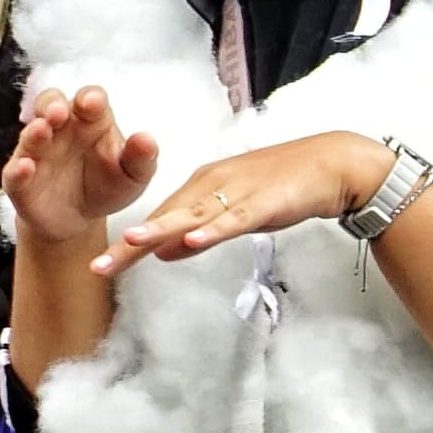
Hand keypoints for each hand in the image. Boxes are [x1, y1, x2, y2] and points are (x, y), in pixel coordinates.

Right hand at [0, 86, 160, 244]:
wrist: (81, 218)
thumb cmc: (109, 185)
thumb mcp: (133, 174)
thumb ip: (141, 157)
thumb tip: (147, 138)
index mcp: (91, 122)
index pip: (89, 99)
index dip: (90, 98)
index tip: (94, 103)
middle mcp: (60, 131)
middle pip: (50, 104)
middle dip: (53, 104)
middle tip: (60, 111)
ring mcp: (37, 153)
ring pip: (30, 134)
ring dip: (34, 131)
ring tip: (43, 129)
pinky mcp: (20, 181)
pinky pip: (14, 172)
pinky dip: (18, 169)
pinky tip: (26, 167)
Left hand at [98, 132, 386, 280]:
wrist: (334, 165)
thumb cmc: (286, 187)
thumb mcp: (237, 213)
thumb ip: (201, 231)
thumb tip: (163, 254)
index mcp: (203, 186)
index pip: (159, 218)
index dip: (130, 244)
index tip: (102, 266)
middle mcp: (212, 185)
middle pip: (165, 218)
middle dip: (131, 245)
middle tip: (99, 267)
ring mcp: (238, 192)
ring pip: (193, 216)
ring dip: (160, 230)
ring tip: (131, 244)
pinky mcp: (265, 201)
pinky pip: (234, 218)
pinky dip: (213, 230)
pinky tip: (192, 241)